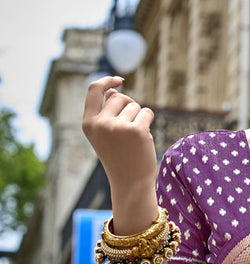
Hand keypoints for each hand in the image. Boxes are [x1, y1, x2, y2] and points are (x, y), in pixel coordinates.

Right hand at [82, 76, 158, 227]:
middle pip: (119, 98)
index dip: (106, 81)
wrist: (130, 183)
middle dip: (128, 108)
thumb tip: (113, 90)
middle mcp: (100, 123)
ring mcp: (118, 126)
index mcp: (88, 124)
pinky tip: (143, 139)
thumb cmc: (119, 157)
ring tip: (134, 139)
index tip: (119, 80)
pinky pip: (147, 112)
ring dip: (139, 118)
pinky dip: (148, 122)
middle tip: (128, 131)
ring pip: (135, 106)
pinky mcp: (137, 130)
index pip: (94, 91)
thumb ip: (105, 112)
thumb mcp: (105, 135)